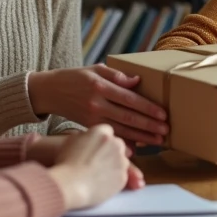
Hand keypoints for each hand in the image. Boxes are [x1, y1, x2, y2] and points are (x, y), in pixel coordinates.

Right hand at [29, 66, 167, 145]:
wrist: (50, 92)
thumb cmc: (76, 77)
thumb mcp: (95, 69)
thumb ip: (117, 75)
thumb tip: (137, 81)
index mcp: (100, 87)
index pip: (129, 99)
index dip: (148, 108)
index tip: (163, 114)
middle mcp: (96, 104)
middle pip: (128, 117)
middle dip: (149, 125)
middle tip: (166, 130)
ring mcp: (92, 118)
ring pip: (121, 129)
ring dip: (141, 136)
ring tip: (158, 140)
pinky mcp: (88, 126)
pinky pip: (110, 134)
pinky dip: (124, 141)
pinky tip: (138, 147)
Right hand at [46, 125, 139, 210]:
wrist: (71, 184)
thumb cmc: (67, 162)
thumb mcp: (71, 140)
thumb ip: (85, 136)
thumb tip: (89, 139)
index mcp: (102, 132)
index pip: (107, 131)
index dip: (100, 141)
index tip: (95, 148)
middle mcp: (116, 143)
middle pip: (117, 145)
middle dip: (110, 151)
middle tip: (96, 161)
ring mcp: (122, 160)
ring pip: (121, 161)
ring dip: (113, 165)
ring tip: (97, 174)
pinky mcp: (123, 177)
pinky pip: (121, 176)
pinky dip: (114, 179)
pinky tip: (101, 183)